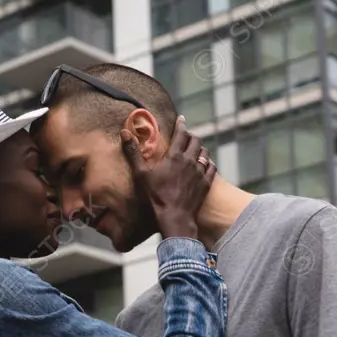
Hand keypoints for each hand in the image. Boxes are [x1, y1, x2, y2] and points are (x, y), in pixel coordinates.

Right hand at [121, 116, 215, 240]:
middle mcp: (190, 161)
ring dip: (200, 148)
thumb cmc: (156, 197)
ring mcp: (200, 172)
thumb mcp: (141, 174)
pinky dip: (208, 162)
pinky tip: (205, 164)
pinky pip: (211, 167)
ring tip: (196, 149)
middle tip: (187, 136)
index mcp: (174, 156)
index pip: (181, 134)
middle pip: (196, 141)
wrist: (175, 217)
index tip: (181, 119)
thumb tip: (124, 132)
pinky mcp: (206, 184)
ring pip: (205, 153)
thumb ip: (133, 152)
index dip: (181, 125)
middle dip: (191, 136)